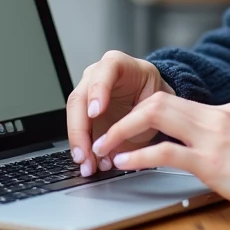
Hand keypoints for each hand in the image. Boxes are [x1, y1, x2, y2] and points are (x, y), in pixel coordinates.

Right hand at [67, 51, 173, 177]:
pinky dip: (82, 148)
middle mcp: (96, 75)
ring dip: (78, 143)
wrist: (152, 96)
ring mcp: (86, 92)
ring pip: (74, 116)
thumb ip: (141, 120)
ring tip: (87, 165)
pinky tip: (89, 163)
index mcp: (117, 64)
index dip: (98, 90)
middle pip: (80, 98)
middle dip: (80, 129)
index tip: (96, 113)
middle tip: (86, 153)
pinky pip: (77, 130)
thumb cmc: (152, 94)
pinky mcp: (82, 111)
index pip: (105, 71)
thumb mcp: (155, 102)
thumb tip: (123, 146)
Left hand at [91, 92, 229, 214]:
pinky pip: (164, 152)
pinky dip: (138, 155)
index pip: (177, 102)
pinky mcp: (212, 163)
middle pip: (159, 101)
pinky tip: (124, 163)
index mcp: (228, 110)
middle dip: (126, 116)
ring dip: (123, 132)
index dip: (146, 114)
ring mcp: (214, 137)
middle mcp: (218, 116)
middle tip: (105, 134)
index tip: (129, 127)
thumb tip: (212, 146)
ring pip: (155, 118)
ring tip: (104, 148)